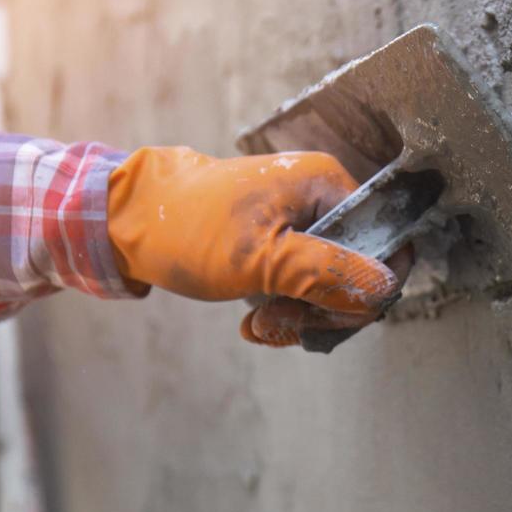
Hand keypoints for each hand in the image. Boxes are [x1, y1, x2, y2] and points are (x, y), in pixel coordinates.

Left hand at [106, 146, 408, 347]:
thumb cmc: (188, 230)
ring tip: (259, 326)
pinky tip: (254, 324)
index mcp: (327, 185)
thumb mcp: (260, 258)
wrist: (124, 223)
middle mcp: (323, 199)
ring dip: (301, 318)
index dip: (369, 286)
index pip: (387, 242)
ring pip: (333, 287)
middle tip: (281, 323)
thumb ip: (326, 272)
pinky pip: (306, 289)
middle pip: (361, 271)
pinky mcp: (284, 245)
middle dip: (326, 311)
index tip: (330, 312)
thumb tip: (384, 288)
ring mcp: (304, 223)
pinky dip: (285, 313)